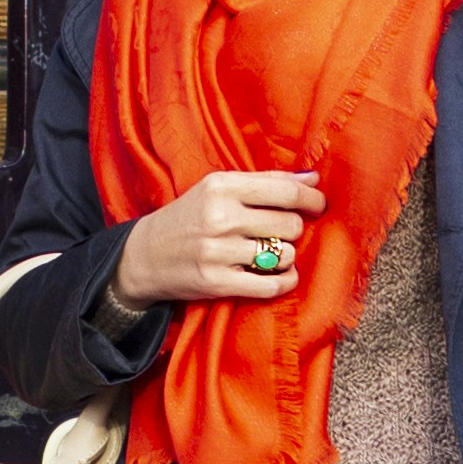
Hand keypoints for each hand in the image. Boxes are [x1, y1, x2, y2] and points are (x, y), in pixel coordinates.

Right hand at [113, 172, 327, 308]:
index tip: (318, 204)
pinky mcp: (217, 283)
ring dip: (286, 257)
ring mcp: (217, 252)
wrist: (144, 256)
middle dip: (294, 229)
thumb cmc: (189, 217)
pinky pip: (271, 285)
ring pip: (284, 255)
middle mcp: (220, 217)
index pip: (285, 190)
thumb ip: (265, 182)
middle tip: (283, 232)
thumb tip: (313, 178)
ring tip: (271, 253)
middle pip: (289, 224)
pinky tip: (280, 275)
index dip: (311, 198)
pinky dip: (284, 282)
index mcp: (222, 186)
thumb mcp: (218, 188)